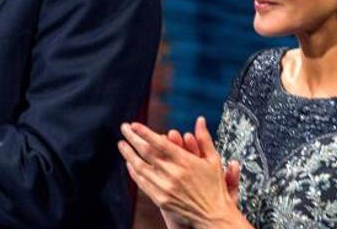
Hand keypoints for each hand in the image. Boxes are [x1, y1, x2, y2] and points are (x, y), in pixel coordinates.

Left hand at [118, 117, 247, 228]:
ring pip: (140, 167)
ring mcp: (164, 187)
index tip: (134, 124)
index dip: (145, 132)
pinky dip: (134, 172)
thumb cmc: (214, 186)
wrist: (213, 216)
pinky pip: (143, 183)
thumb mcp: (213, 160)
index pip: (159, 143)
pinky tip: (130, 164)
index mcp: (185, 161)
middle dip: (132, 138)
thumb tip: (200, 120)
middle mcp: (172, 173)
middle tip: (124, 128)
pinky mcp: (161, 199)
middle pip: (146, 152)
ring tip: (121, 144)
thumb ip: (204, 138)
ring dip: (128, 154)